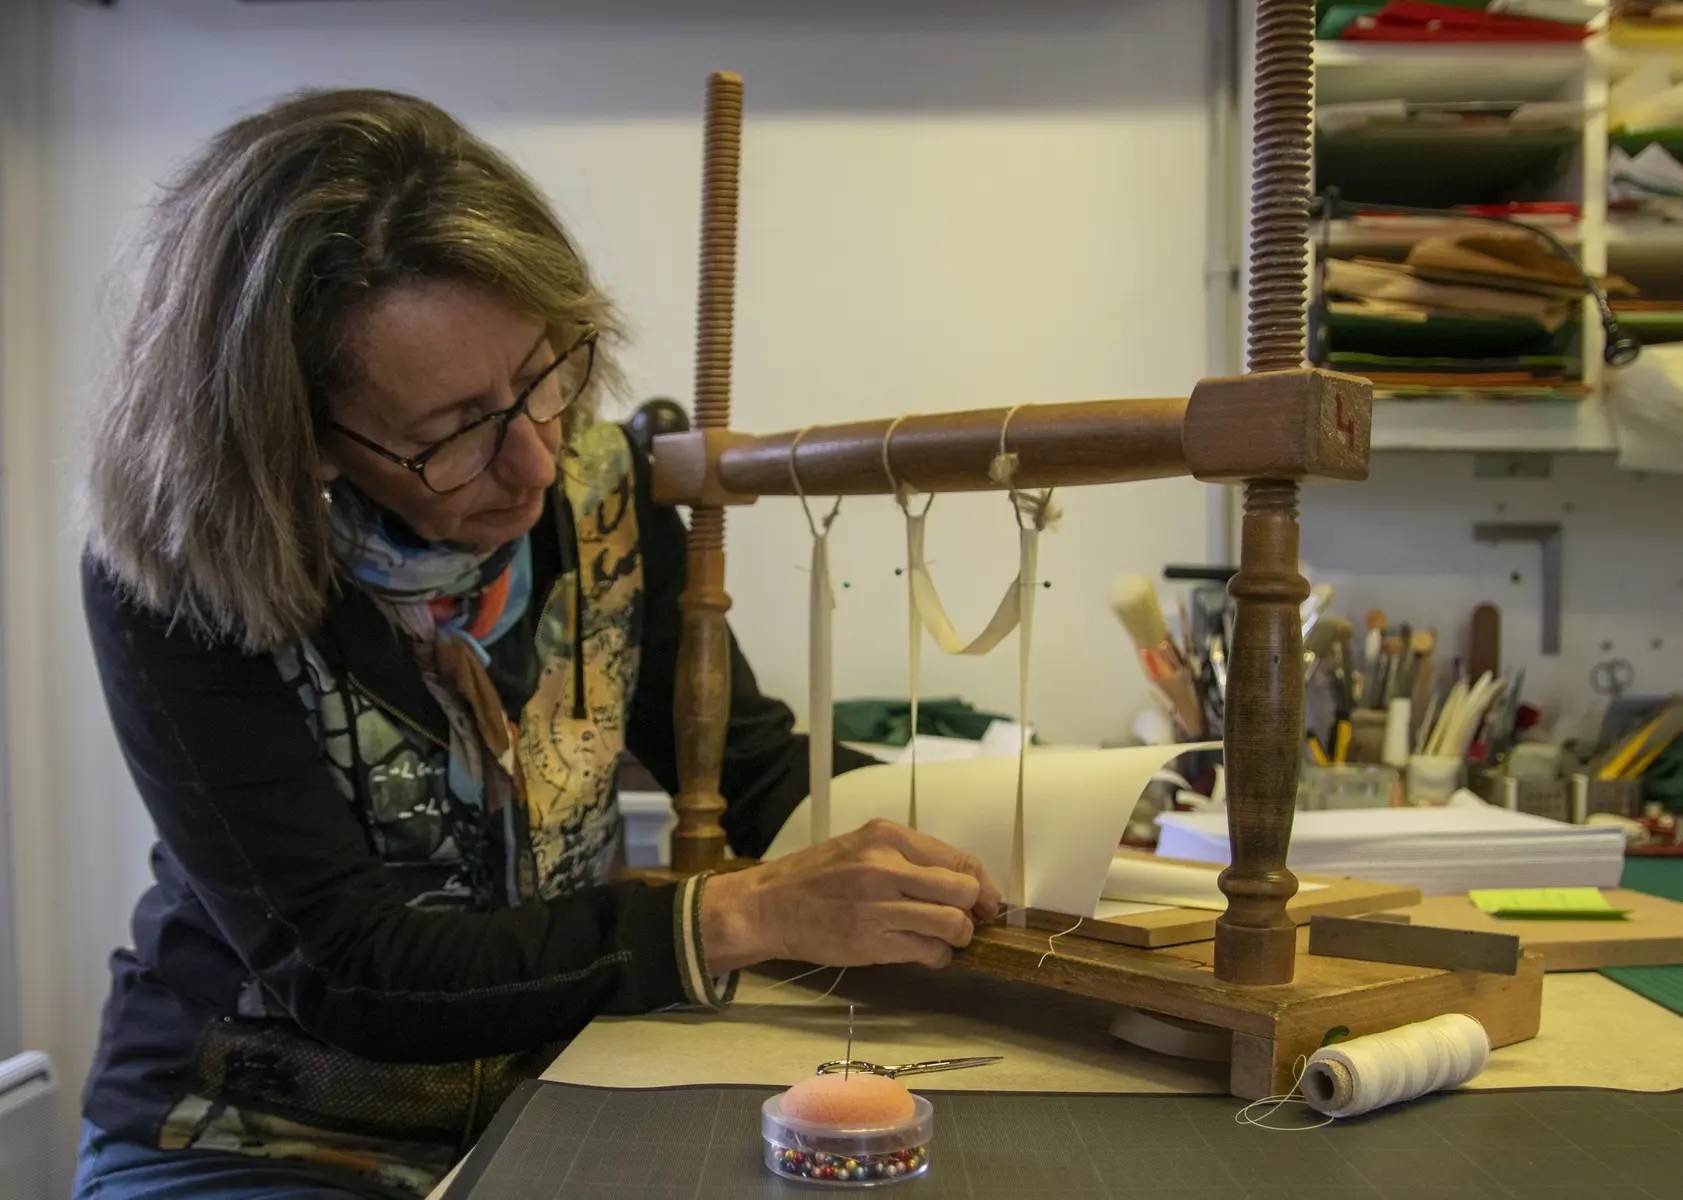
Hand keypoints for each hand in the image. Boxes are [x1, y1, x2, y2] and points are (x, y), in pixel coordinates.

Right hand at [700, 819, 1001, 974]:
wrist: (766, 906)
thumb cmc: (813, 878)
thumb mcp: (860, 848)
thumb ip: (906, 859)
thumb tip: (958, 883)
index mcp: (887, 837)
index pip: (958, 859)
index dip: (982, 884)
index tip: (985, 900)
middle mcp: (886, 867)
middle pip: (963, 890)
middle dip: (973, 911)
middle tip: (967, 923)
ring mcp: (879, 905)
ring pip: (952, 924)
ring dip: (957, 937)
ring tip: (943, 939)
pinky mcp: (872, 941)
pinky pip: (928, 951)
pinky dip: (936, 956)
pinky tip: (924, 953)